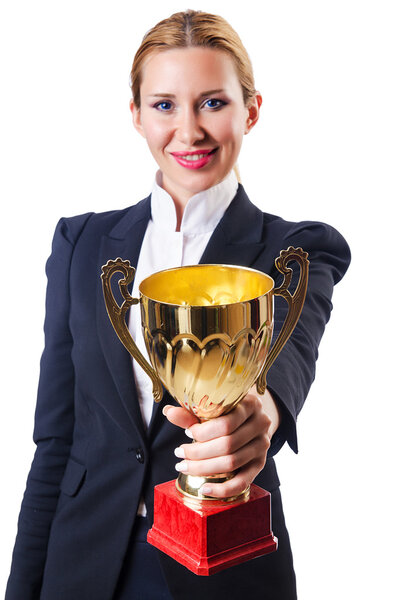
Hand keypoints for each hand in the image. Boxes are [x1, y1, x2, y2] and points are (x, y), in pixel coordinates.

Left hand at [162, 387, 280, 497]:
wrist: (251, 419)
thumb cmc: (227, 411)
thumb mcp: (213, 408)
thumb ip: (191, 412)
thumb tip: (168, 412)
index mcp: (251, 404)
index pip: (226, 423)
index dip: (203, 432)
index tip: (187, 433)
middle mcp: (261, 424)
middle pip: (228, 444)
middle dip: (198, 452)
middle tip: (179, 453)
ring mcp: (262, 446)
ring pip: (232, 463)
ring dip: (203, 468)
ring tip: (184, 466)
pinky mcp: (260, 465)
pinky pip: (243, 482)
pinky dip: (223, 489)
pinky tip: (204, 488)